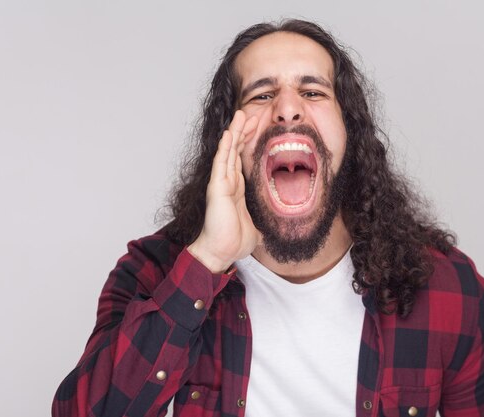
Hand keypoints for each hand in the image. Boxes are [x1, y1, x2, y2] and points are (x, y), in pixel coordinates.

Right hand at [188, 110, 260, 272]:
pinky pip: (221, 162)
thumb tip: (266, 233)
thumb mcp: (254, 230)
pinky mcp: (217, 187)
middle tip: (252, 113)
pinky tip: (230, 133)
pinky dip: (225, 147)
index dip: (249, 142)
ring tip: (241, 114)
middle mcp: (227, 182)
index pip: (242, 159)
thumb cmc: (232, 242)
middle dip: (244, 131)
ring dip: (235, 132)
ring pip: (228, 151)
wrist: (220, 252)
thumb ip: (259, 225)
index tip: (258, 127)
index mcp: (236, 189)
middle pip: (235, 150)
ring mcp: (221, 183)